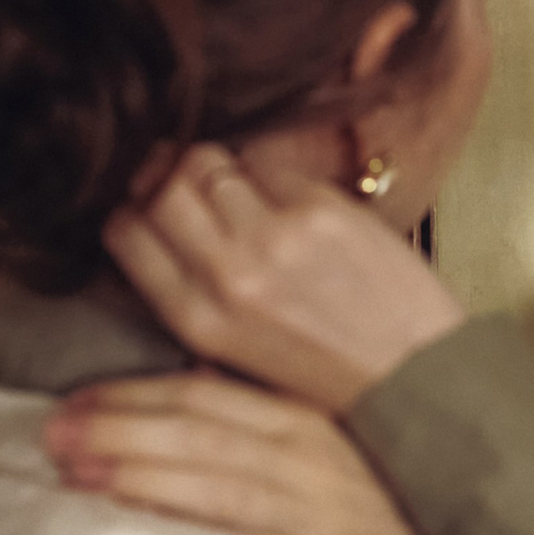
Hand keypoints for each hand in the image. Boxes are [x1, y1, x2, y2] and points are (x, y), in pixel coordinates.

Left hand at [42, 372, 430, 534]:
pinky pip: (233, 510)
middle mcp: (303, 439)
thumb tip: (184, 396)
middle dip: (116, 417)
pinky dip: (175, 498)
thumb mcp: (320, 460)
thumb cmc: (377, 518)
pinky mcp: (318, 534)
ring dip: (131, 454)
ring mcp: (311, 486)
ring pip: (206, 456)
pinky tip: (130, 499)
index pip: (203, 389)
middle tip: (51, 429)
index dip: (131, 393)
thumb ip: (258, 430)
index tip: (74, 401)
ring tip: (70, 463)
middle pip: (195, 413)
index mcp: (298, 413)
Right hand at [104, 145, 464, 412]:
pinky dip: (265, 174)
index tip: (145, 204)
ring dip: (212, 168)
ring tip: (232, 188)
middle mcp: (227, 274)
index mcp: (197, 318)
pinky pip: (266, 165)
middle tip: (181, 179)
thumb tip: (150, 222)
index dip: (130, 208)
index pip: (125, 230)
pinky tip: (281, 198)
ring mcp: (274, 236)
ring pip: (206, 162)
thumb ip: (188, 291)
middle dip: (163, 174)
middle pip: (159, 185)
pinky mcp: (319, 209)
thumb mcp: (233, 350)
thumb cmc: (321, 365)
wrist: (408, 371)